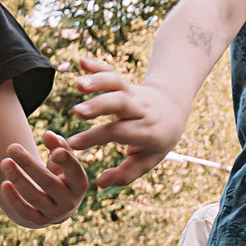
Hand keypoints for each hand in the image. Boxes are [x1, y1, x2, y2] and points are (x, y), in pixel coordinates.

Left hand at [0, 132, 89, 226]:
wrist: (57, 204)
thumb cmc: (61, 175)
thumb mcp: (65, 160)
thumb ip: (59, 145)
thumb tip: (48, 135)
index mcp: (80, 184)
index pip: (74, 171)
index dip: (66, 161)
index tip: (54, 150)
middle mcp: (70, 201)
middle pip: (48, 182)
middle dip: (28, 164)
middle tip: (12, 147)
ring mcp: (55, 214)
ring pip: (34, 196)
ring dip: (17, 178)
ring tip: (4, 162)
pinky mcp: (40, 221)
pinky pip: (24, 211)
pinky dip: (13, 199)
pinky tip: (4, 184)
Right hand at [67, 50, 185, 189]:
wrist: (173, 108)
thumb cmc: (157, 140)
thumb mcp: (148, 160)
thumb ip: (125, 173)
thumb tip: (99, 184)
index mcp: (147, 131)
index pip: (119, 133)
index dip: (95, 138)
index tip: (72, 145)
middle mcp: (141, 110)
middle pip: (121, 104)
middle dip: (99, 106)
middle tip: (77, 112)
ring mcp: (133, 93)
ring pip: (117, 84)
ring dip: (98, 81)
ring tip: (78, 84)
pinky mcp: (126, 82)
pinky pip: (112, 71)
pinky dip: (97, 65)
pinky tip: (80, 61)